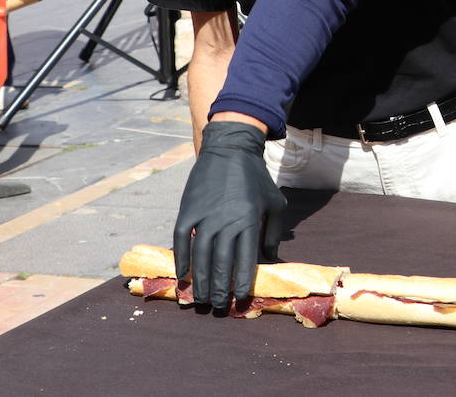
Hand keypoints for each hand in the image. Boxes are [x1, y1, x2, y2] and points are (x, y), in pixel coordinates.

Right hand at [173, 120, 286, 309]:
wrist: (230, 149)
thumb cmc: (256, 179)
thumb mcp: (275, 203)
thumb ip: (274, 234)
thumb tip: (272, 262)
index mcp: (250, 220)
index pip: (245, 259)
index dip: (241, 282)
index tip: (239, 299)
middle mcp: (227, 220)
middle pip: (221, 263)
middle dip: (219, 288)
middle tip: (217, 306)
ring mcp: (205, 215)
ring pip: (200, 256)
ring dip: (199, 280)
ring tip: (200, 298)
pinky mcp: (188, 209)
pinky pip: (181, 240)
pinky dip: (181, 259)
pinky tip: (182, 275)